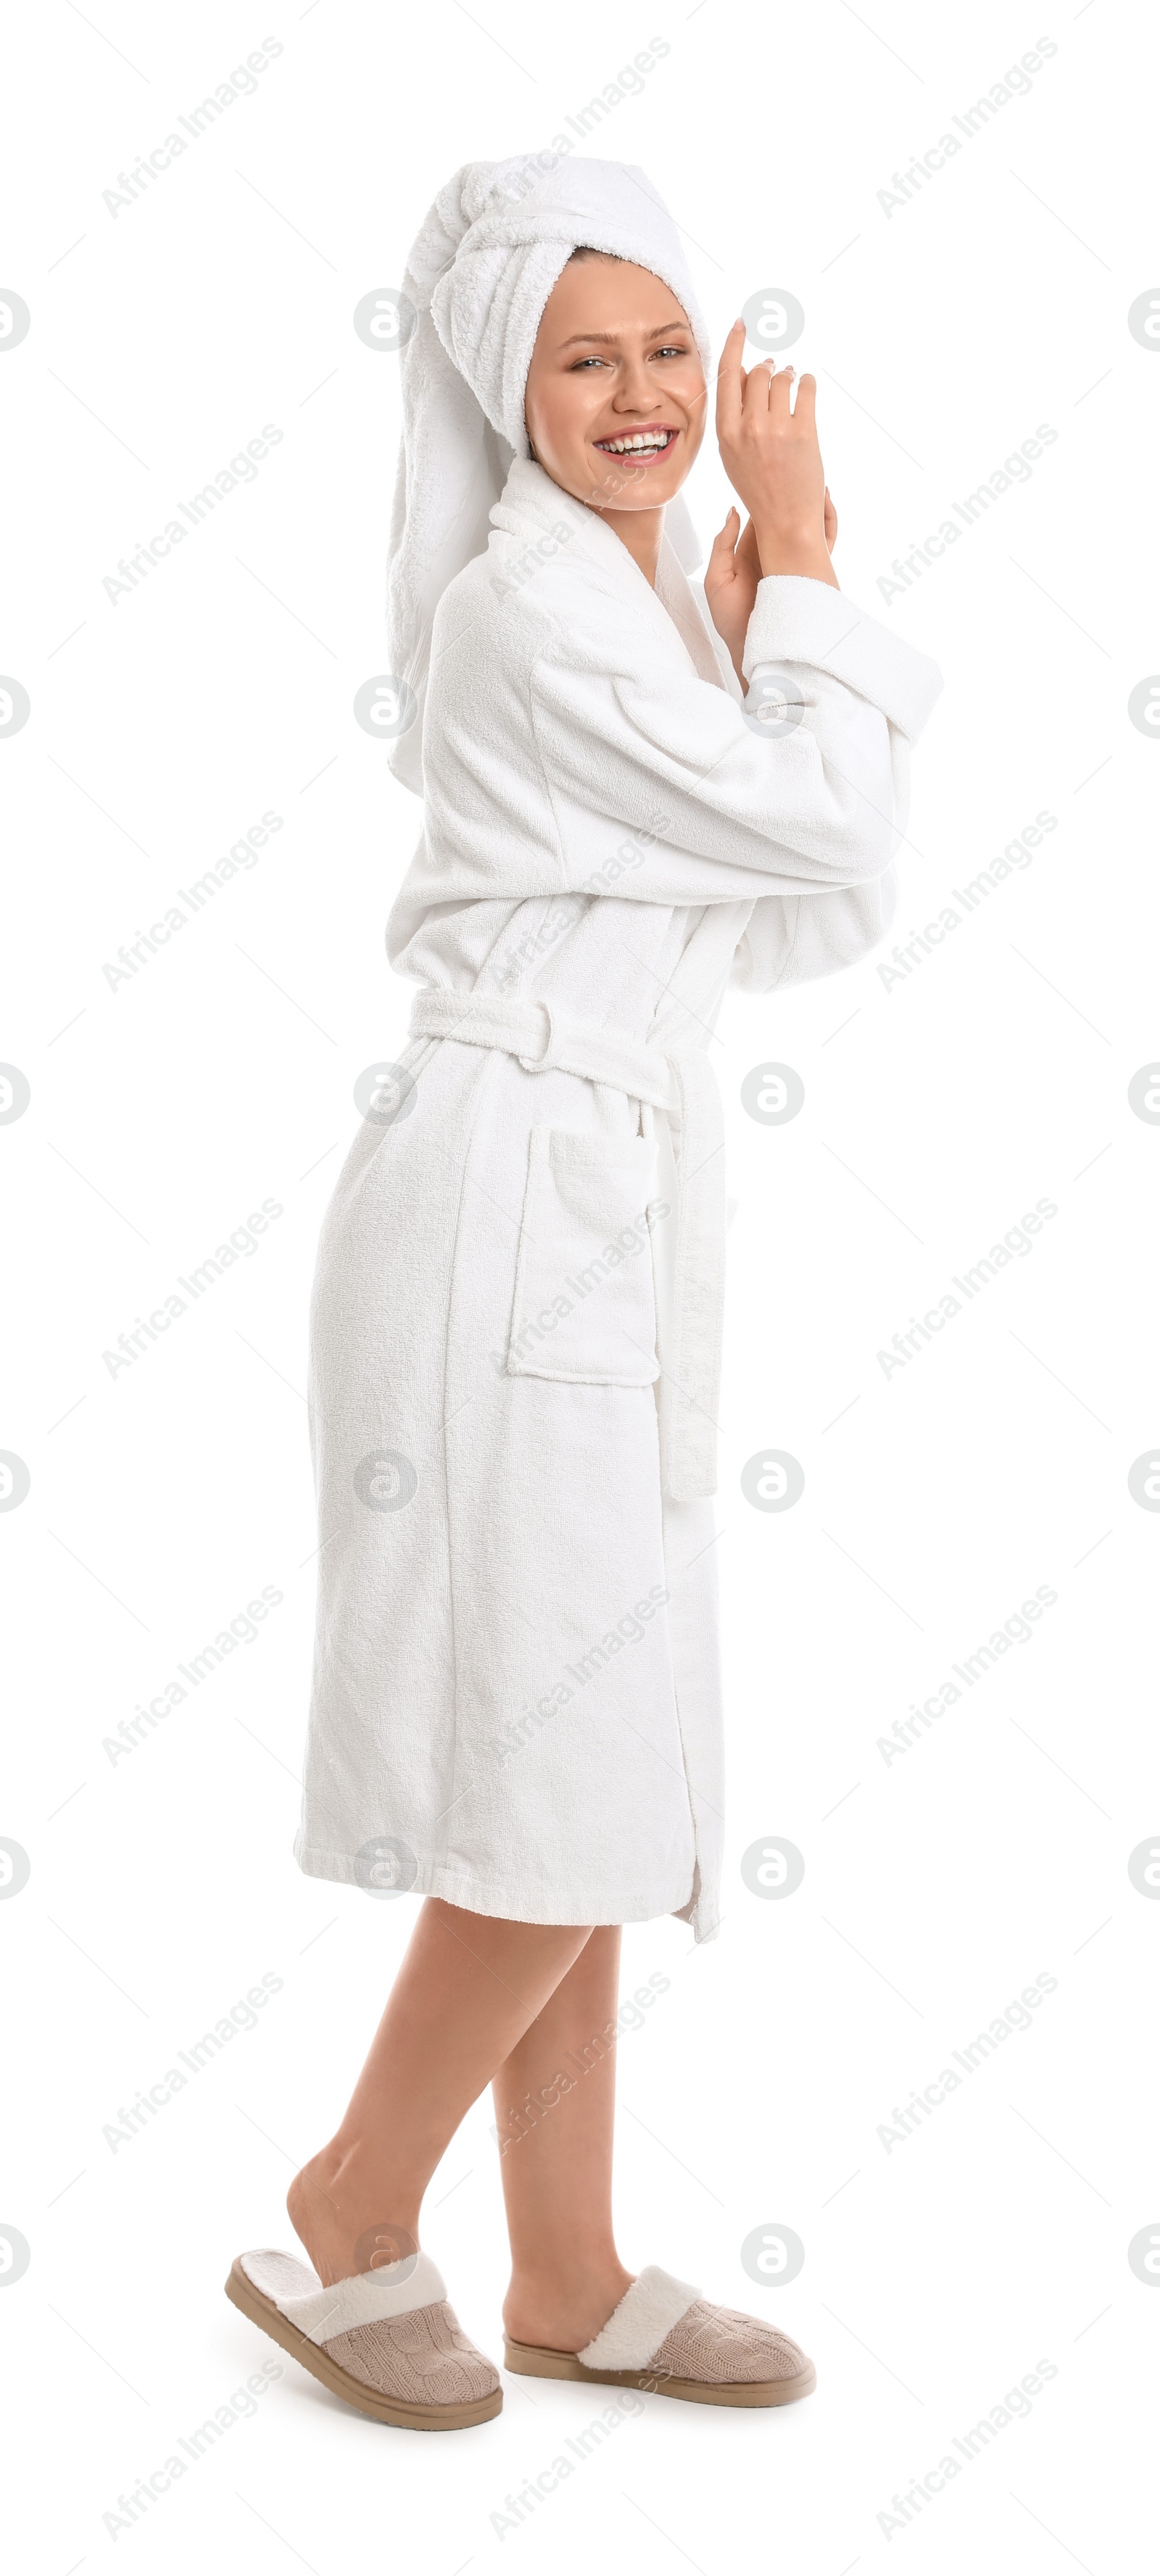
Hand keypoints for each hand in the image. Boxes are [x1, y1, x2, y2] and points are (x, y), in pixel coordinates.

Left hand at [705, 488, 838, 683]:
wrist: (756, 651)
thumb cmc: (733, 622)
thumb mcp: (717, 580)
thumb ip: (724, 544)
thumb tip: (734, 510)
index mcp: (751, 552)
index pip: (760, 515)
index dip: (764, 494)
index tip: (767, 469)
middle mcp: (774, 554)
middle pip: (786, 516)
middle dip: (792, 494)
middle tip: (797, 467)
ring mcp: (793, 563)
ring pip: (806, 526)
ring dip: (811, 505)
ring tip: (814, 481)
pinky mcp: (809, 574)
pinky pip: (823, 545)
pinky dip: (827, 526)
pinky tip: (825, 507)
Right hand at [716, 323, 838, 587]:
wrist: (785, 521)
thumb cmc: (760, 489)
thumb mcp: (733, 454)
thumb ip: (735, 416)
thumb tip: (743, 373)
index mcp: (726, 433)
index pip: (726, 375)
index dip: (734, 344)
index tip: (742, 324)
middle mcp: (748, 427)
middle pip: (757, 372)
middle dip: (768, 367)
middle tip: (776, 369)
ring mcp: (777, 429)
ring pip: (781, 377)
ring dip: (789, 373)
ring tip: (792, 381)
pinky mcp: (804, 432)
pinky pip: (806, 387)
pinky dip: (808, 382)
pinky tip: (806, 386)